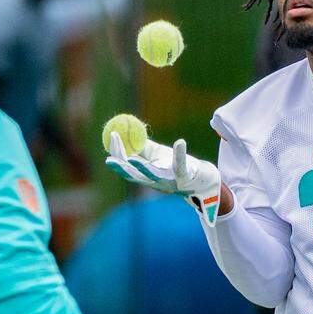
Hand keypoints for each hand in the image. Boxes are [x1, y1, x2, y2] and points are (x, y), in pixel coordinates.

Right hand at [105, 132, 222, 225]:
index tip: (112, 135)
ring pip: (153, 175)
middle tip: (109, 158)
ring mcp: (170, 181)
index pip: (127, 166)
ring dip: (142, 168)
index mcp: (147, 176)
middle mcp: (156, 182)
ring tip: (132, 159)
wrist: (203, 179)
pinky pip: (181, 165)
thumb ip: (143, 147)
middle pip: (134, 176)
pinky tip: (180, 142)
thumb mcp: (158, 155)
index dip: (117, 152)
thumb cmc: (177, 165)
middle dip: (121, 167)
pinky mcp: (186, 177)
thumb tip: (126, 132)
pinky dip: (180, 154)